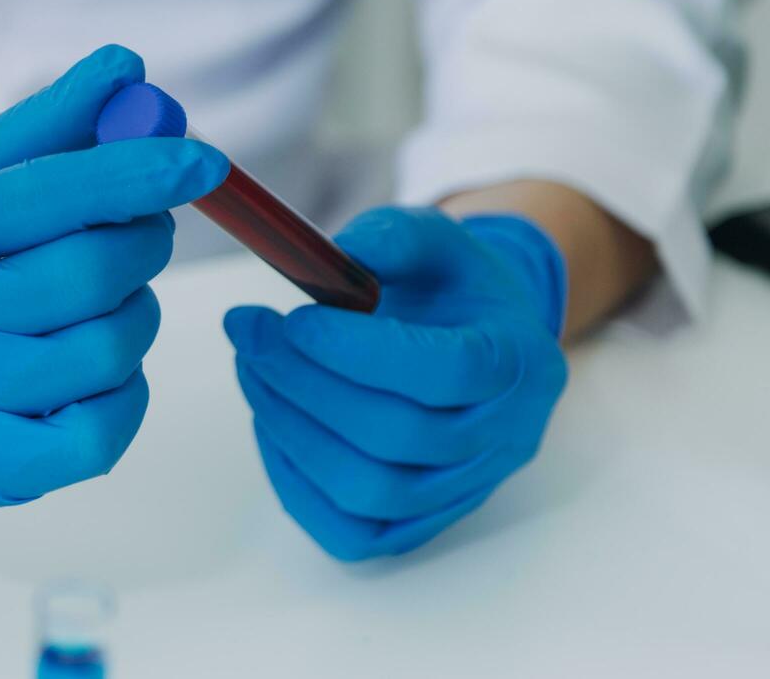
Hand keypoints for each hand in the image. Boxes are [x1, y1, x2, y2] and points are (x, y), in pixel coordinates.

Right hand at [0, 45, 228, 506]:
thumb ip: (36, 131)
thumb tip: (127, 67)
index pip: (48, 192)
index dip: (138, 172)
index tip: (202, 160)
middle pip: (89, 275)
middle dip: (142, 243)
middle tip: (139, 232)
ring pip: (103, 352)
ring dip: (134, 319)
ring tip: (106, 306)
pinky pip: (93, 439)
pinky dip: (125, 399)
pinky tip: (102, 374)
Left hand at [227, 207, 567, 558]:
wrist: (478, 339)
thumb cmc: (452, 289)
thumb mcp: (436, 238)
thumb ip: (391, 239)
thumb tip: (324, 261)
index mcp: (520, 359)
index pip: (447, 370)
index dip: (360, 350)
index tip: (294, 319)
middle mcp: (506, 437)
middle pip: (400, 435)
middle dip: (306, 382)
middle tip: (250, 334)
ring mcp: (466, 490)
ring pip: (371, 490)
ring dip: (292, 429)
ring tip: (252, 368)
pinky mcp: (423, 523)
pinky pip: (351, 530)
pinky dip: (296, 481)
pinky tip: (270, 420)